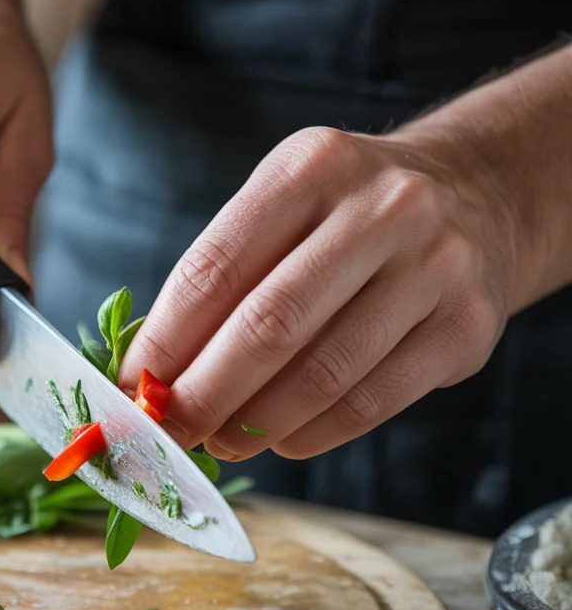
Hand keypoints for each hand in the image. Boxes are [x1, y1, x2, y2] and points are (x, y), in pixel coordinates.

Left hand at [120, 125, 521, 459]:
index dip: (163, 341)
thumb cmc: (349, 216)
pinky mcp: (466, 327)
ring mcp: (434, 267)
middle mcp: (382, 209)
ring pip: (322, 373)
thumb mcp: (286, 206)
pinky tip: (284, 440)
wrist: (478, 195)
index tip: (131, 389)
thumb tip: (150, 373)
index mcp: (311, 168)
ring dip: (255, 423)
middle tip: (169, 430)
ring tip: (221, 441)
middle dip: (203, 393)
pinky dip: (314, 434)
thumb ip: (224, 277)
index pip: (215, 268)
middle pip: (268, 325)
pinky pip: (372, 402)